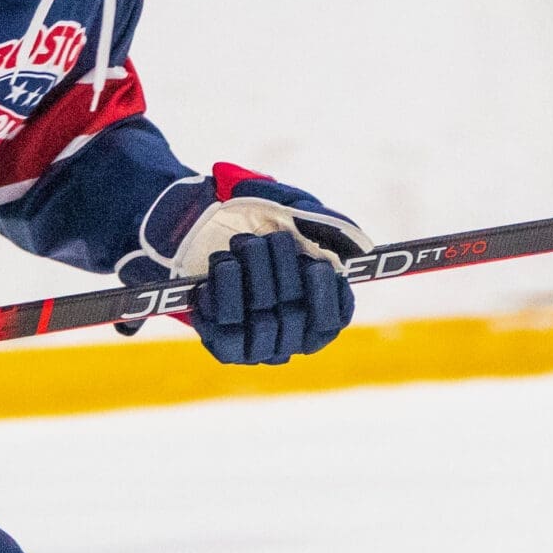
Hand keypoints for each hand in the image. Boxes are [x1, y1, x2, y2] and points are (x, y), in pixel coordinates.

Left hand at [118, 164, 369, 367]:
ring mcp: (258, 343)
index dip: (329, 297)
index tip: (316, 266)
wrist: (195, 222)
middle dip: (282, 271)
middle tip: (268, 240)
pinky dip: (223, 294)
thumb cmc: (254, 216)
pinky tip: (220, 268)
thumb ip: (326, 223)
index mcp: (316, 306)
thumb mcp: (292, 206)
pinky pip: (227, 331)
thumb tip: (357, 250)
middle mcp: (290, 332)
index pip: (334, 319)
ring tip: (240, 245)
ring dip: (252, 277)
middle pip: (298, 317)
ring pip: (264, 326)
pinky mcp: (224, 345)